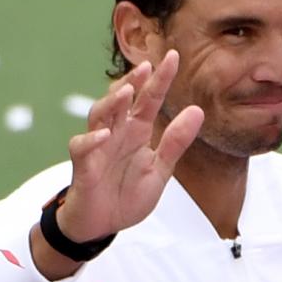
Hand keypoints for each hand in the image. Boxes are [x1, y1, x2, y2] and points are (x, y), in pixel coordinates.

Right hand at [60, 49, 204, 242]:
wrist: (102, 225)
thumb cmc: (127, 194)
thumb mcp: (160, 170)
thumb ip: (176, 142)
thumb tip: (197, 111)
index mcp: (137, 131)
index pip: (149, 99)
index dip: (160, 79)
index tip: (175, 56)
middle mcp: (117, 133)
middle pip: (123, 100)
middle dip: (133, 82)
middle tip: (147, 66)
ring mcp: (98, 147)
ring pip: (99, 115)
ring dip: (111, 103)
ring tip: (126, 92)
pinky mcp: (83, 165)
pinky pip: (83, 147)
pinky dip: (92, 140)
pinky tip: (105, 134)